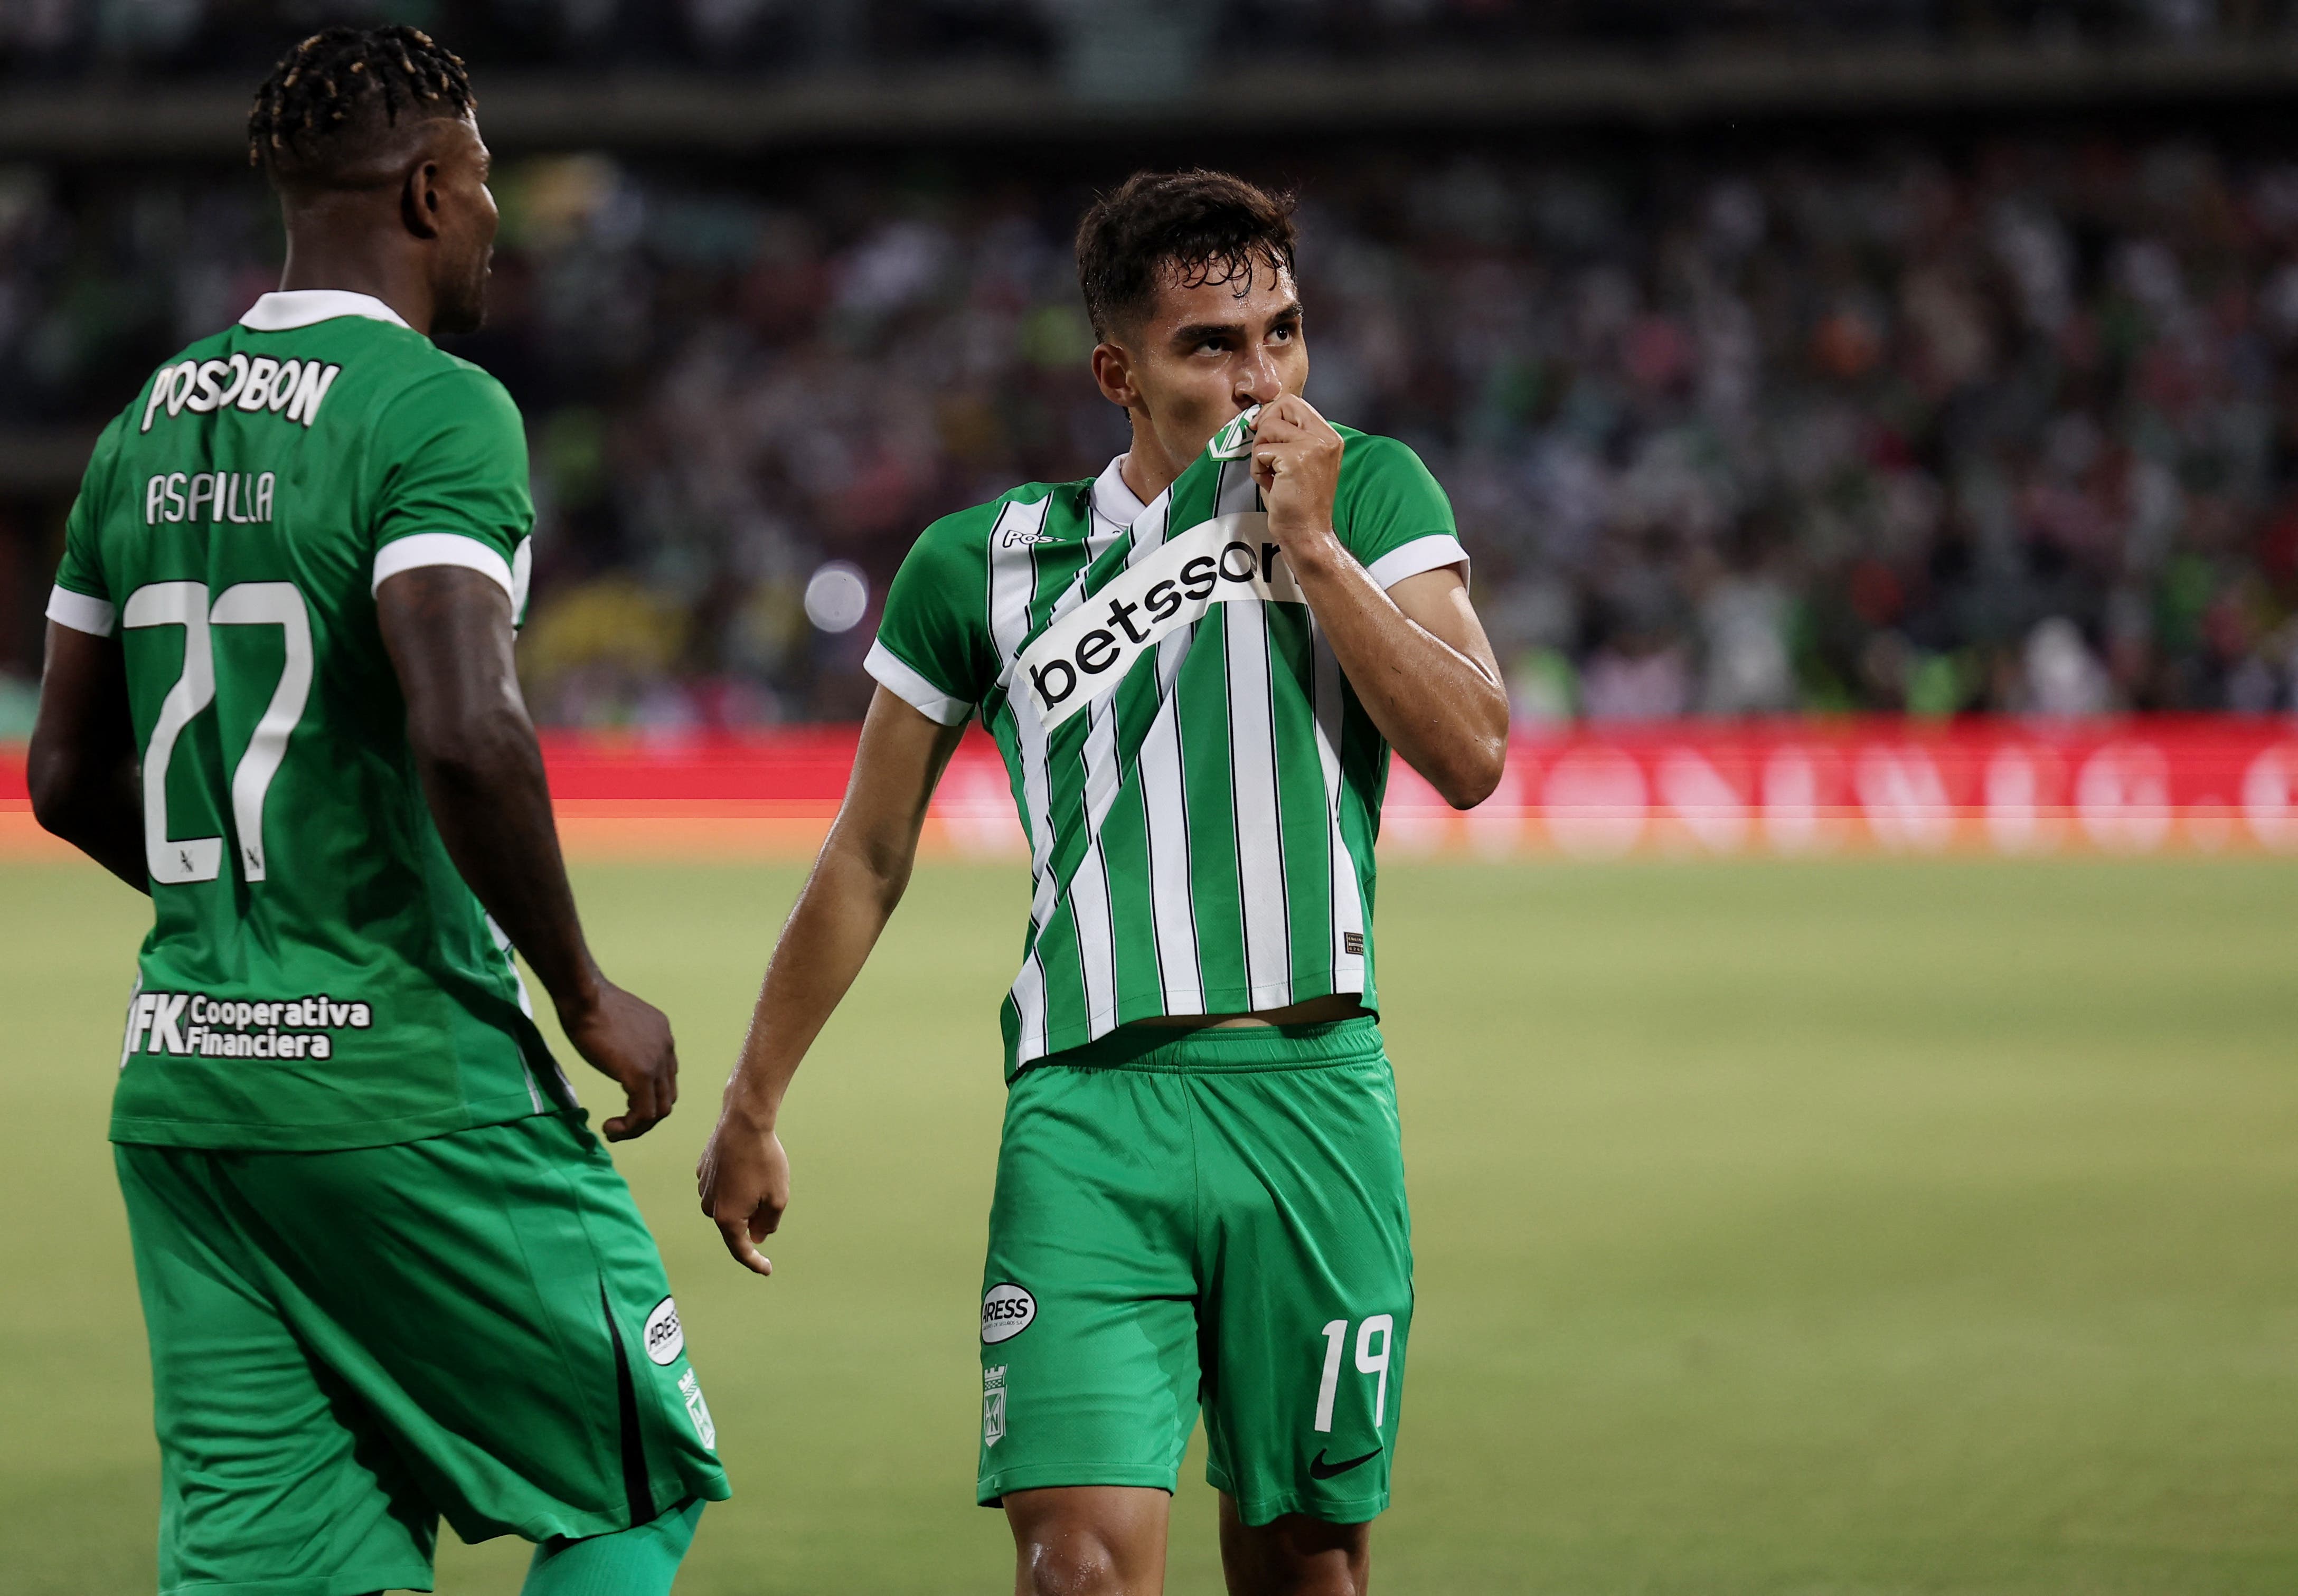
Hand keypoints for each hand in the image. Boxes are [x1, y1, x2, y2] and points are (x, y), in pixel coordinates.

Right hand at [559, 978, 678, 1140]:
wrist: (585, 997)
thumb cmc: (590, 1005)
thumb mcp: (618, 1025)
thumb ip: (627, 1043)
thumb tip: (619, 1056)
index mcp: (662, 1036)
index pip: (665, 1076)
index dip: (647, 1095)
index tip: (624, 1104)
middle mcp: (667, 1049)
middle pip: (667, 1095)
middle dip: (645, 1116)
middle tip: (622, 1125)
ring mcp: (657, 1062)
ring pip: (660, 1109)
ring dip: (638, 1127)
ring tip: (614, 1131)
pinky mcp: (641, 1074)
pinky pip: (644, 1113)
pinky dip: (629, 1127)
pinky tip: (610, 1126)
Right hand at [697, 1109, 787, 1277]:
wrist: (743, 1122)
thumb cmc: (764, 1160)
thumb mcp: (778, 1197)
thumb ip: (769, 1223)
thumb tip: (757, 1236)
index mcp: (727, 1218)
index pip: (741, 1250)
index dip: (755, 1262)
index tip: (767, 1270)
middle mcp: (710, 1206)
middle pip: (735, 1224)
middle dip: (754, 1217)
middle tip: (770, 1192)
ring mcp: (703, 1188)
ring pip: (728, 1203)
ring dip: (744, 1196)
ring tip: (759, 1171)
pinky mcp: (703, 1170)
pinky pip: (722, 1184)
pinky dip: (735, 1181)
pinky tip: (745, 1164)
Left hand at [1249, 394, 1344, 547]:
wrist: (1306, 532)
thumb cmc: (1299, 502)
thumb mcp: (1301, 461)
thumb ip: (1291, 437)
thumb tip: (1263, 416)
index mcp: (1330, 437)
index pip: (1296, 403)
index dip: (1273, 412)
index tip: (1262, 430)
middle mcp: (1326, 438)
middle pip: (1285, 403)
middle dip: (1265, 424)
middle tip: (1264, 450)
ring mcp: (1312, 447)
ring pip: (1268, 427)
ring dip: (1260, 452)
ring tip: (1271, 474)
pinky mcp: (1295, 459)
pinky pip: (1261, 451)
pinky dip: (1257, 469)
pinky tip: (1271, 484)